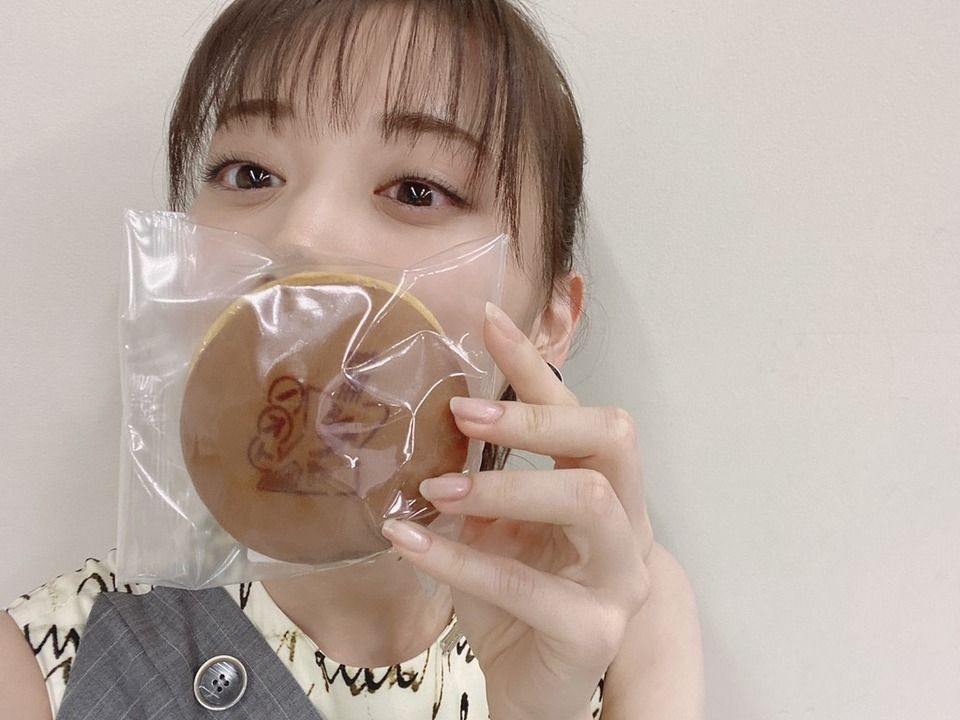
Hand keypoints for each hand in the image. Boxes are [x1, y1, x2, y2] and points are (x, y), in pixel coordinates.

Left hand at [381, 302, 653, 719]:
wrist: (530, 684)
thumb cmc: (515, 596)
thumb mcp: (495, 524)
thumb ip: (483, 475)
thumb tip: (436, 414)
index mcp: (604, 487)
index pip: (579, 410)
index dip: (534, 364)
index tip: (488, 318)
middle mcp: (628, 523)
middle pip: (613, 438)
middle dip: (536, 417)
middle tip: (463, 409)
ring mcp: (620, 577)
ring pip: (588, 501)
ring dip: (505, 485)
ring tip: (438, 486)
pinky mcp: (595, 629)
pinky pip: (526, 584)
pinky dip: (459, 558)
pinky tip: (410, 542)